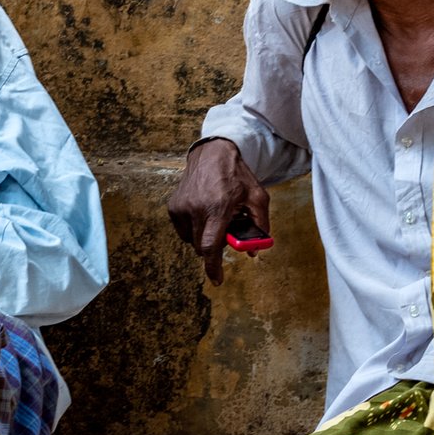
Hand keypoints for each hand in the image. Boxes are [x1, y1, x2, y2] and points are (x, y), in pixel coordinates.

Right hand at [165, 138, 267, 285]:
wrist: (212, 153)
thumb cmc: (237, 175)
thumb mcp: (257, 197)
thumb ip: (260, 224)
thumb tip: (254, 250)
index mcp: (218, 207)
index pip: (211, 245)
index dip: (213, 267)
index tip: (217, 280)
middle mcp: (196, 208)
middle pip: (202, 247)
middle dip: (215, 246)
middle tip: (226, 231)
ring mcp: (182, 207)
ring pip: (192, 240)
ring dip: (204, 237)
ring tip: (215, 218)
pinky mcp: (173, 206)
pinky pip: (183, 230)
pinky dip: (194, 228)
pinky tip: (203, 212)